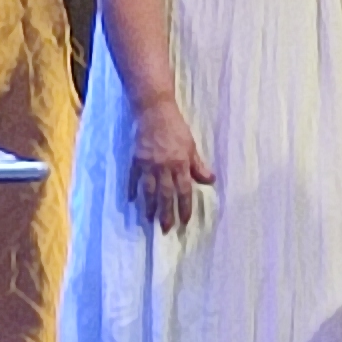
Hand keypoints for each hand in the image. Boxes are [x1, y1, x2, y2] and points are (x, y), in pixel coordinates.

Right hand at [129, 108, 214, 233]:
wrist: (155, 112)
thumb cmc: (176, 128)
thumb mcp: (191, 146)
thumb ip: (198, 165)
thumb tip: (210, 181)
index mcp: (180, 163)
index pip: (184, 190)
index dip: (184, 207)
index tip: (184, 221)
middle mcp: (164, 167)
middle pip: (166, 194)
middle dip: (166, 213)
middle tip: (165, 229)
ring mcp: (148, 164)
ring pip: (149, 190)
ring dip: (149, 206)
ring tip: (149, 219)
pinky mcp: (136, 159)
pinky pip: (133, 178)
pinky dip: (132, 189)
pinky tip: (131, 200)